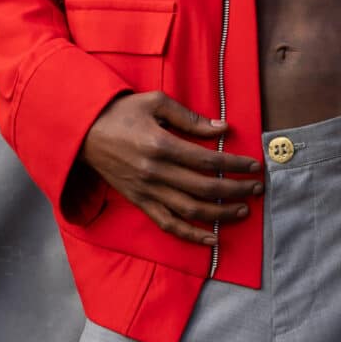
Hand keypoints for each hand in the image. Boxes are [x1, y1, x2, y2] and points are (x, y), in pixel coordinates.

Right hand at [75, 92, 264, 246]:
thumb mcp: (155, 103)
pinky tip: (212, 239)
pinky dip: (191, 235)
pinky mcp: (139, 202)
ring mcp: (147, 191)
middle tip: (256, 188)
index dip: (235, 165)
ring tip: (242, 210)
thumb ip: (190, 118)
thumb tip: (222, 129)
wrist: (84, 133)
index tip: (254, 165)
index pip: (208, 161)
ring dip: (221, 214)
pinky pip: (168, 224)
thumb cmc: (121, 113)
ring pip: (191, 211)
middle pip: (205, 188)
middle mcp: (155, 173)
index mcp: (161, 145)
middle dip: (236, 190)